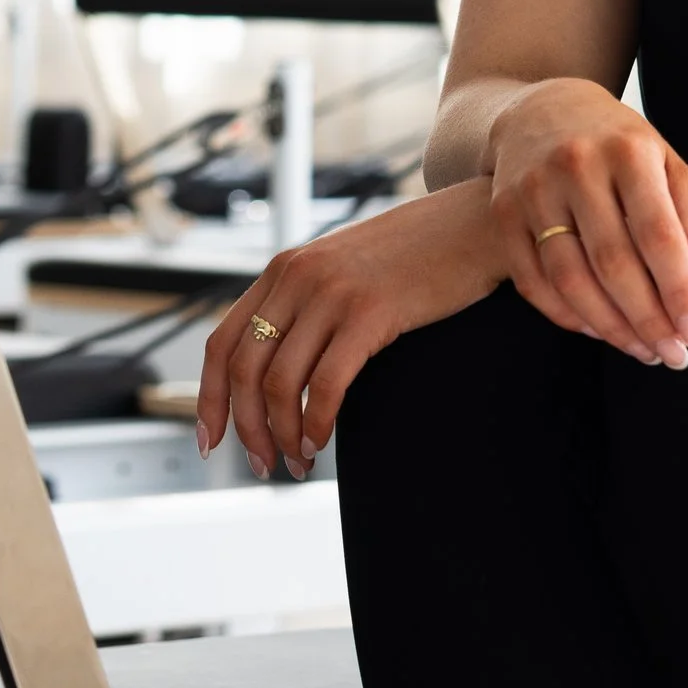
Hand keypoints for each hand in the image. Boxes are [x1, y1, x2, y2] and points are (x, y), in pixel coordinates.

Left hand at [196, 180, 507, 478]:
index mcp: (284, 269)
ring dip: (282, 434)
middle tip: (264, 465)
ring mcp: (333, 292)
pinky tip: (322, 441)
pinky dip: (317, 423)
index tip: (213, 440)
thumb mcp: (346, 268)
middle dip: (247, 429)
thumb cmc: (420, 254)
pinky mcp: (371, 312)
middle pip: (244, 370)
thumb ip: (309, 303)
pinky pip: (327, 384)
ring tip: (298, 461)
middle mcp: (298, 277)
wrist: (477, 221)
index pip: (221, 343)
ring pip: (280, 383)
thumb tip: (281, 368)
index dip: (210, 399)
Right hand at [486, 78, 687, 365]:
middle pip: (614, 263)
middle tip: (676, 355)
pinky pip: (532, 281)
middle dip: (649, 319)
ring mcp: (533, 189)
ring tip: (643, 352)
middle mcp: (576, 166)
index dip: (680, 290)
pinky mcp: (503, 212)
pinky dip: (566, 315)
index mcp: (627, 151)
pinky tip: (599, 332)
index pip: (658, 235)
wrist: (543, 109)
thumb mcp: (663, 160)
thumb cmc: (617, 145)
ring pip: (570, 279)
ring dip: (610, 327)